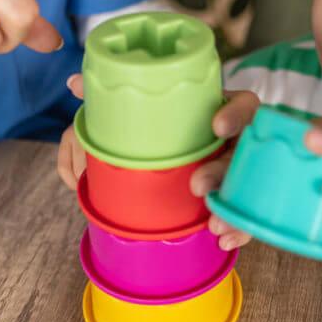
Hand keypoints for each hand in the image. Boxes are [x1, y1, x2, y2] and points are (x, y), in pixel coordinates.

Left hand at [57, 74, 258, 250]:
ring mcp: (244, 168)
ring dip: (232, 206)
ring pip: (248, 186)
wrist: (187, 154)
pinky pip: (246, 212)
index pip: (244, 104)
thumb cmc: (169, 125)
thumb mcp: (149, 109)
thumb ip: (115, 98)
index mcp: (223, 110)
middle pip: (244, 151)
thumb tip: (72, 82)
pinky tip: (221, 239)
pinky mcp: (242, 195)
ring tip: (213, 225)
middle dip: (222, 170)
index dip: (235, 114)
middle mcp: (240, 139)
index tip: (215, 126)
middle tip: (196, 186)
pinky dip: (238, 227)